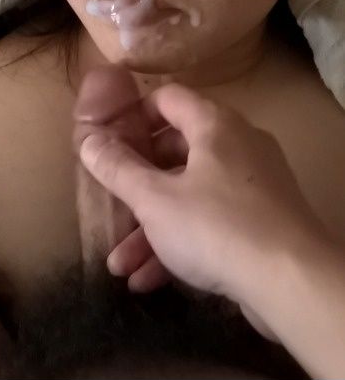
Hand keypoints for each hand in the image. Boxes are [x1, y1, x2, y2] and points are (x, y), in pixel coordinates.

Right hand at [74, 66, 328, 340]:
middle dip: (136, 188)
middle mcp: (238, 145)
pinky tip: (148, 280)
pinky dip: (180, 243)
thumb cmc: (216, 226)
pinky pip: (212, 222)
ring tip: (120, 265)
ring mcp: (254, 184)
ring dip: (151, 228)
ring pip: (191, 195)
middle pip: (176, 152)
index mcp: (214, 124)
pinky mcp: (262, 221)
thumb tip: (88, 141)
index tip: (106, 142)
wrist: (291, 281)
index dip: (133, 116)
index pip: (168, 99)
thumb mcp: (155, 199)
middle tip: (110, 208)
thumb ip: (117, 169)